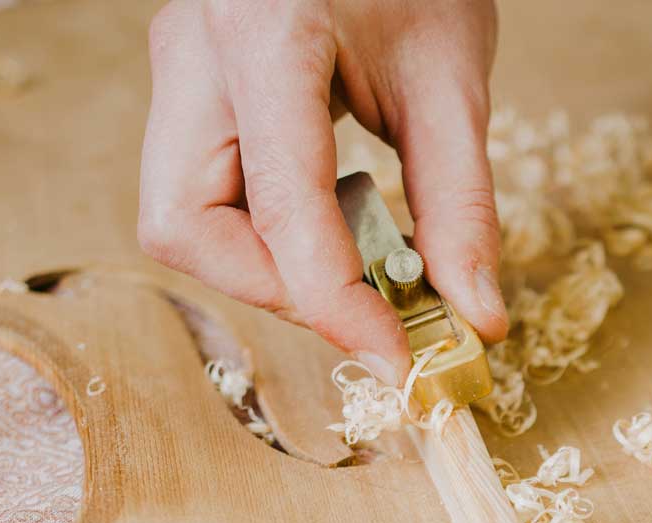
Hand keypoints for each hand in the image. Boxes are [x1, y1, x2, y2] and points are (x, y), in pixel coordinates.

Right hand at [137, 0, 507, 381]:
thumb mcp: (453, 77)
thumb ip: (460, 205)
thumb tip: (474, 319)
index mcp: (263, 34)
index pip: (279, 207)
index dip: (337, 305)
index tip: (398, 359)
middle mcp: (194, 52)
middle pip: (184, 225)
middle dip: (274, 288)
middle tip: (365, 304)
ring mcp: (178, 68)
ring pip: (179, 219)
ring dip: (266, 267)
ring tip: (355, 254)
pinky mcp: (187, 88)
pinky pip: (202, 194)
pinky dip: (266, 234)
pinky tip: (333, 217)